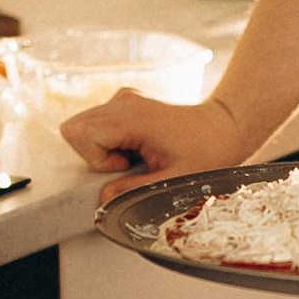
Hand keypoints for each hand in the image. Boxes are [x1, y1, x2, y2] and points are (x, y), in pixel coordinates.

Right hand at [61, 88, 245, 195]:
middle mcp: (123, 101)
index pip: (81, 134)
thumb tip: (102, 199)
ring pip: (83, 126)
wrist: (223, 129)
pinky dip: (109, 141)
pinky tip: (136, 148)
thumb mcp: (173, 181)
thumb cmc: (206, 152)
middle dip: (93, 154)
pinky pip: (98, 125)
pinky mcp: (125, 104)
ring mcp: (123, 100)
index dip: (97, 159)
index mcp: (133, 116)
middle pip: (75, 128)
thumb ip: (134, 191)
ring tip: (134, 155)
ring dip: (100, 148)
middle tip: (127, 163)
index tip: (125, 165)